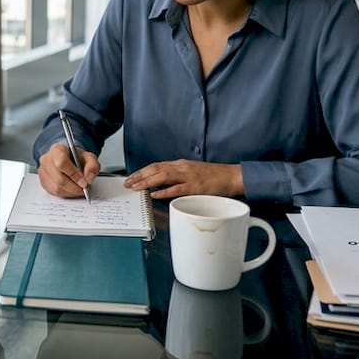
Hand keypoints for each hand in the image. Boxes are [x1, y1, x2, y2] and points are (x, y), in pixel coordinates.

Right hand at [37, 143, 99, 197]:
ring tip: (79, 189)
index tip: (84, 182)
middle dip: (74, 186)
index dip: (73, 174)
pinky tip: (71, 190)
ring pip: (56, 187)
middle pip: (59, 178)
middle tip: (84, 188)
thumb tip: (88, 178)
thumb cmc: (76, 158)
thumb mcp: (89, 157)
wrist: (68, 159)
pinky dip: (65, 194)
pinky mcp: (43, 182)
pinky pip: (54, 192)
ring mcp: (43, 171)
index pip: (61, 162)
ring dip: (70, 192)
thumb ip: (92, 166)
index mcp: (57, 149)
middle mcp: (47, 159)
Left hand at [124, 160, 242, 199]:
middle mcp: (182, 167)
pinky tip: (154, 194)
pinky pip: (176, 188)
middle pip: (155, 169)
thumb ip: (177, 177)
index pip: (156, 166)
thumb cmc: (213, 176)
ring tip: (135, 188)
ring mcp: (188, 176)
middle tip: (127, 183)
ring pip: (162, 176)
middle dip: (139, 176)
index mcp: (180, 164)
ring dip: (146, 182)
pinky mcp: (195, 186)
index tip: (131, 177)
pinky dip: (163, 191)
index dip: (142, 171)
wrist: (231, 176)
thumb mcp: (192, 172)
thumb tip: (161, 184)